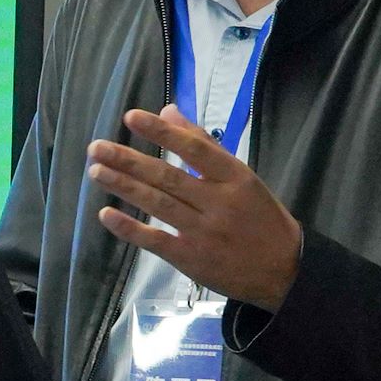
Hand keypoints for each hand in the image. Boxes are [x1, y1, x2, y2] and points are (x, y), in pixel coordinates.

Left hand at [89, 108, 303, 307]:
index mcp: (235, 177)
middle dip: (129, 161)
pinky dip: (130, 228)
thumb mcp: (242, 177)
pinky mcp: (191, 259)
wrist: (284, 270)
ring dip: (124, 187)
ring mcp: (203, 232)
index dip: (162, 132)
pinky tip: (106, 214)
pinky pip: (155, 241)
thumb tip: (169, 111)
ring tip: (96, 171)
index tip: (132, 118)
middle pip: (168, 177)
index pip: (194, 149)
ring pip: (158, 204)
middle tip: (96, 147)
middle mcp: (218, 202)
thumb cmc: (260, 217)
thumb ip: (204, 144)